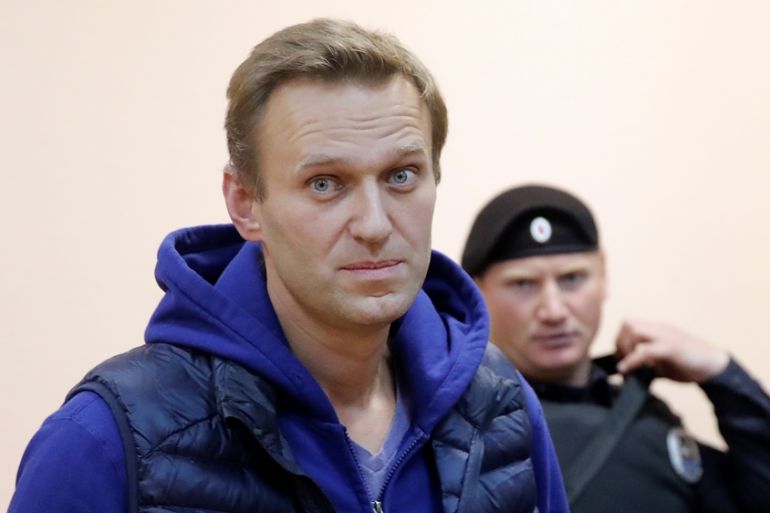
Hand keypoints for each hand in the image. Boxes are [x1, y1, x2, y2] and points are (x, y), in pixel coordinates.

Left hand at [615, 318, 729, 382]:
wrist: (715, 368)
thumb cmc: (690, 366)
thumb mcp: (663, 364)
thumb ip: (647, 364)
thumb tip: (629, 373)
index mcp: (657, 330)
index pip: (630, 324)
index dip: (620, 340)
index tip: (620, 358)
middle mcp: (660, 329)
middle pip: (629, 323)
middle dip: (619, 342)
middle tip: (621, 361)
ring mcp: (666, 336)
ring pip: (635, 330)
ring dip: (625, 347)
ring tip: (626, 365)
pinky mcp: (672, 348)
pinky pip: (647, 350)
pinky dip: (632, 360)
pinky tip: (627, 370)